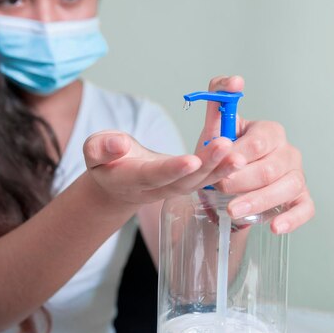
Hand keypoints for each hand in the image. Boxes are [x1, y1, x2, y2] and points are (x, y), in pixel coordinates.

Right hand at [83, 131, 245, 205]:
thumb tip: (119, 144)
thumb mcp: (93, 151)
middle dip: (206, 166)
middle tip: (227, 147)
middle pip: (185, 181)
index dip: (172, 169)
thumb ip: (102, 148)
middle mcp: (157, 188)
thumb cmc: (106, 161)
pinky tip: (240, 147)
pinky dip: (224, 163)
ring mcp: (174, 188)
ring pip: (200, 181)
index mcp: (132, 179)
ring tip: (240, 153)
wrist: (117, 182)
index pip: (154, 176)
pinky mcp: (187, 182)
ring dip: (222, 168)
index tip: (191, 160)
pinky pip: (207, 174)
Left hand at [197, 76, 314, 233]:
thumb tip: (234, 80)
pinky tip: (275, 227)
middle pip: (271, 168)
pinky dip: (292, 219)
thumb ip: (219, 101)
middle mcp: (288, 152)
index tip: (219, 165)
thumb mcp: (216, 129)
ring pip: (286, 188)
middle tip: (218, 189)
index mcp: (270, 132)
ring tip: (232, 211)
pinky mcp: (301, 199)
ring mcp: (297, 176)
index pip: (259, 142)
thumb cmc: (224, 153)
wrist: (228, 181)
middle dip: (242, 180)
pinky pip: (304, 208)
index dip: (238, 155)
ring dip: (259, 201)